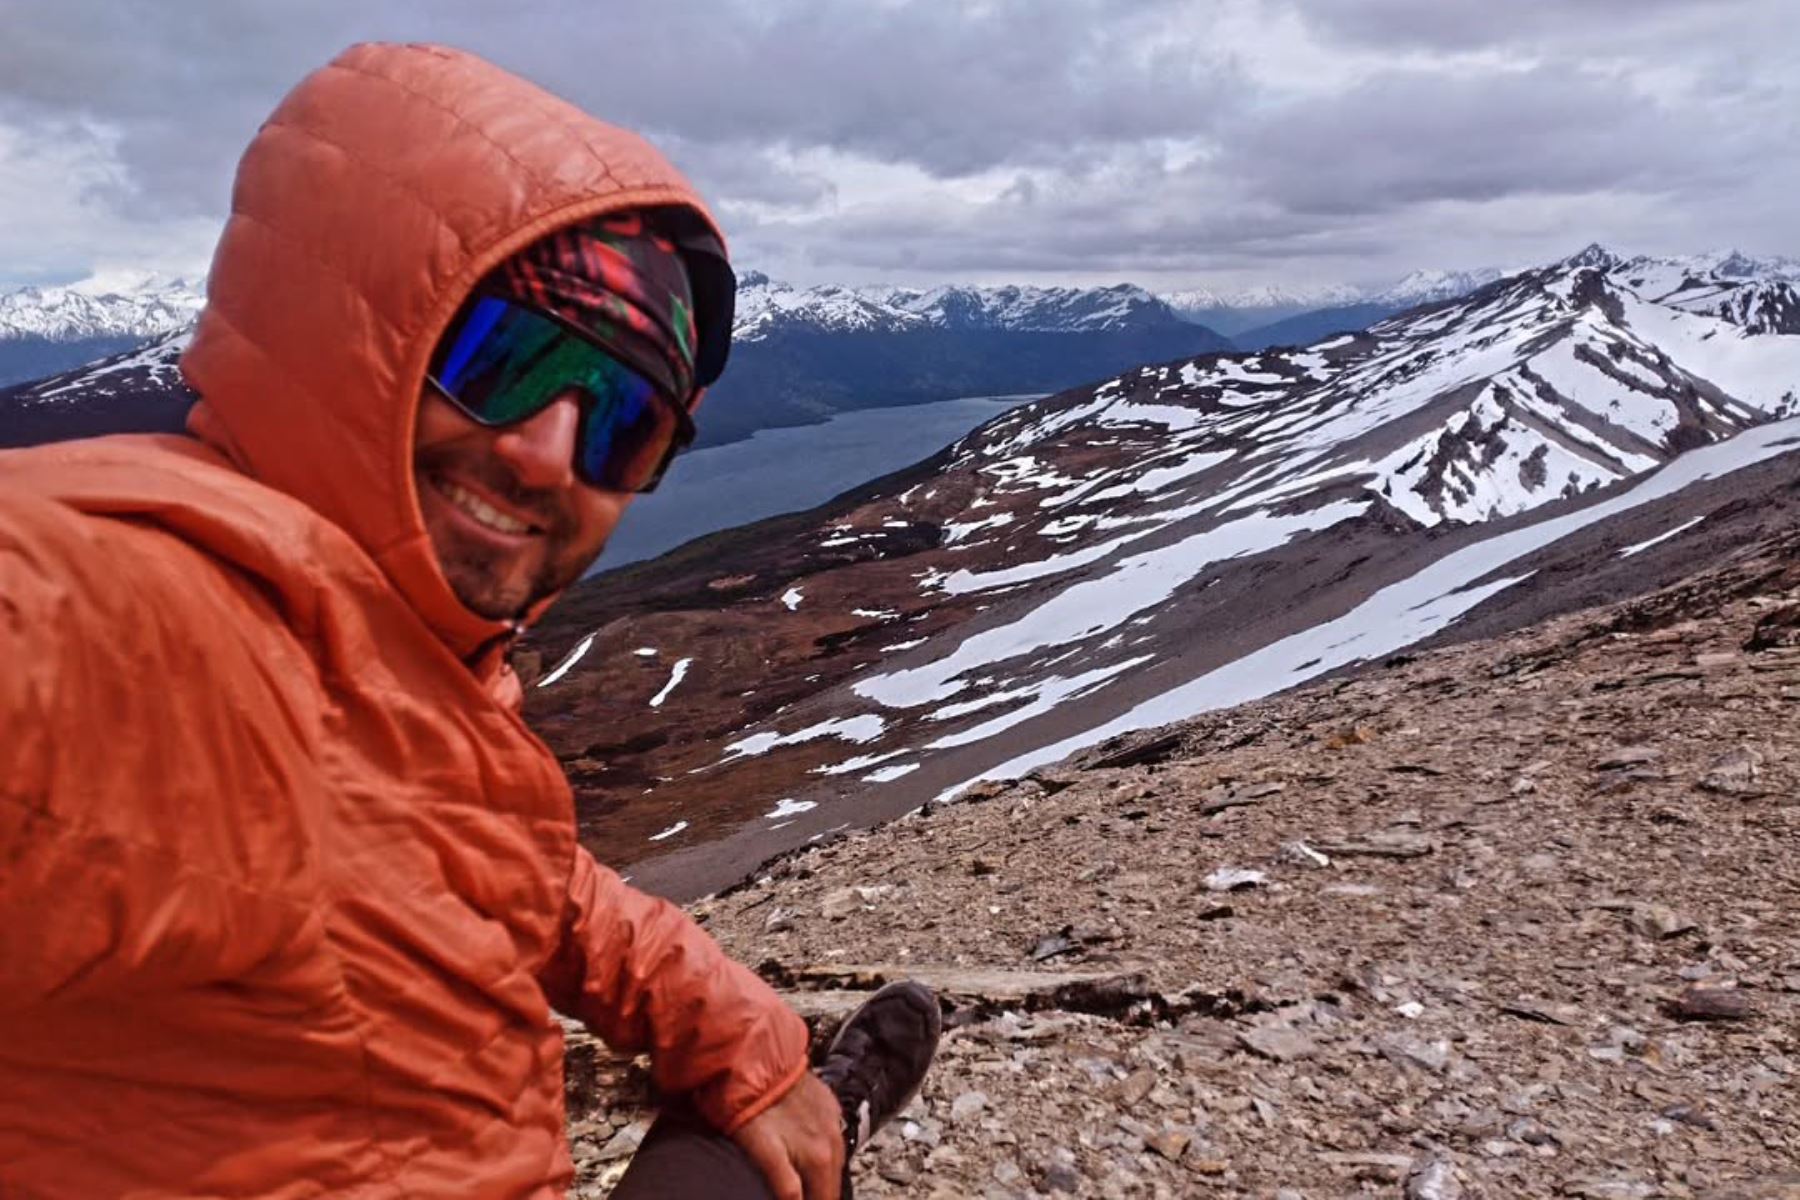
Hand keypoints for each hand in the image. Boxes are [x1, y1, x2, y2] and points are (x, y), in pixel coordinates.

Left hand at [730, 1071, 845, 1199]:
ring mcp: (832, 1119)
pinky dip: (823, 1149)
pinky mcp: (826, 1102)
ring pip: (834, 1161)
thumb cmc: (753, 1108)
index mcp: (821, 1159)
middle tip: (801, 1195)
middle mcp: (833, 1141)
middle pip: (833, 1184)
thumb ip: (787, 1187)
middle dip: (820, 1195)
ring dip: (822, 1176)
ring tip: (805, 1185)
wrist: (754, 1059)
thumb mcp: (766, 1156)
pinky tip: (807, 1150)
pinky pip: (831, 1135)